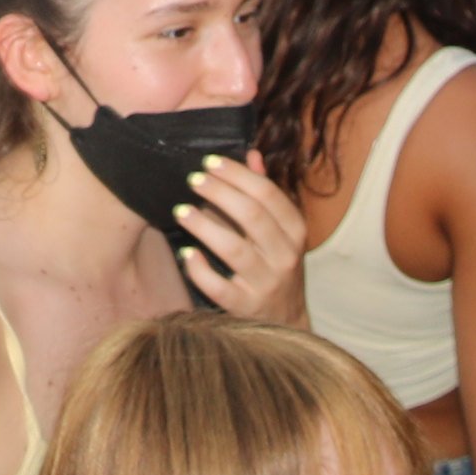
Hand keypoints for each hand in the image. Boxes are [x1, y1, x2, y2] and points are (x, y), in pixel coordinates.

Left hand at [174, 151, 310, 321]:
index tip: (209, 162)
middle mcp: (285, 257)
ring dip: (204, 227)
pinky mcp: (246, 308)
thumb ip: (264, 193)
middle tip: (192, 180)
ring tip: (181, 211)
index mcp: (295, 231)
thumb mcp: (278, 230)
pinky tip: (186, 254)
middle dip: (219, 193)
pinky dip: (200, 270)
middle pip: (252, 216)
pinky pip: (220, 288)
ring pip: (235, 250)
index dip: (237, 174)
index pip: (267, 194)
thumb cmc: (274, 265)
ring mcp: (267, 284)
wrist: (285, 322)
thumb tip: (251, 153)